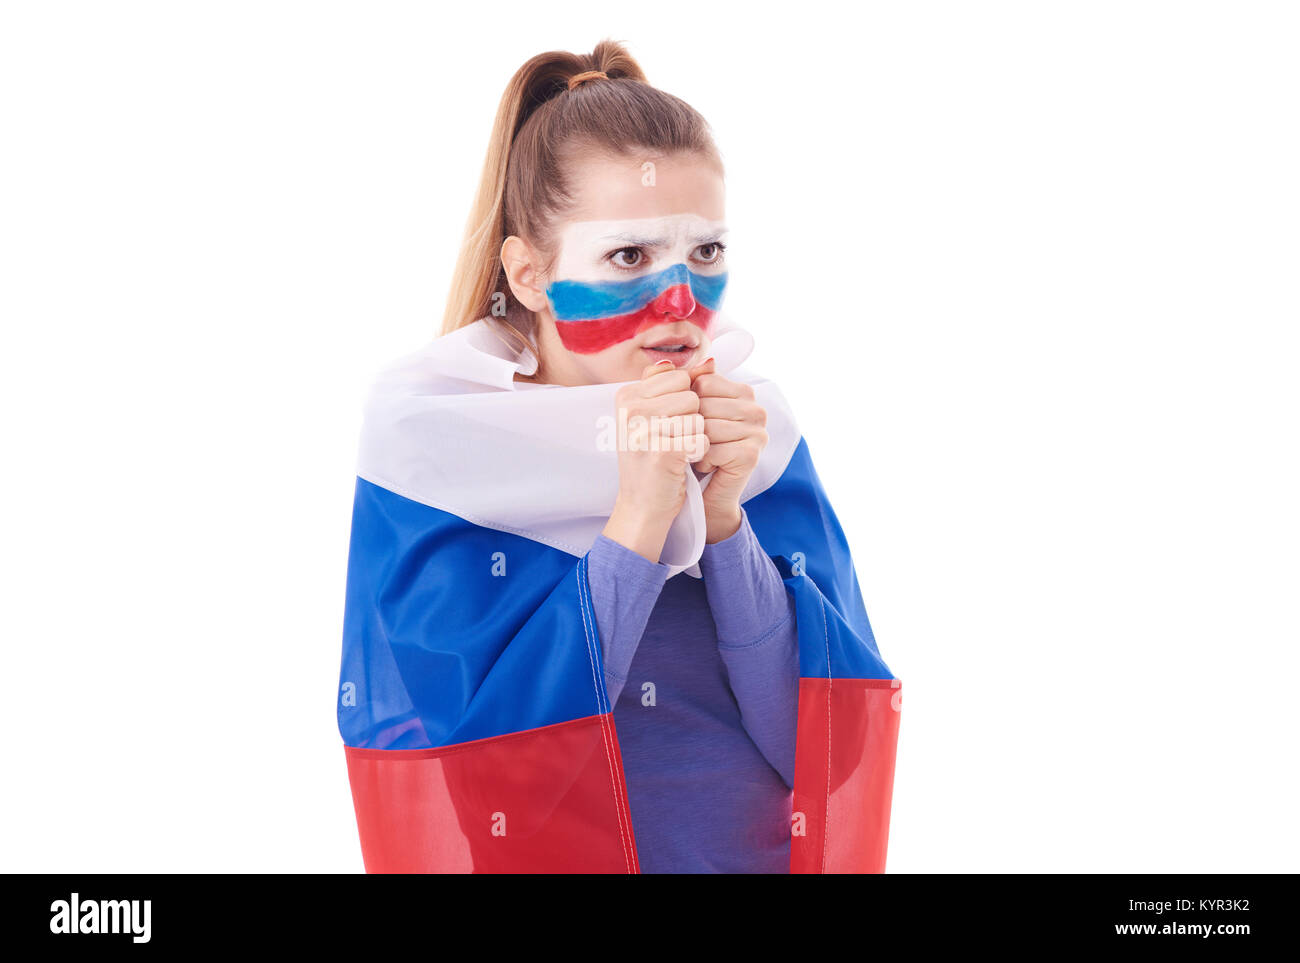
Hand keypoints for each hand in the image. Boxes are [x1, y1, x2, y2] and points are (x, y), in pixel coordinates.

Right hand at [601, 359, 708, 561]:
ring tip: (675, 451)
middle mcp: (630, 409)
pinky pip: (701, 439)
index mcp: (626, 395)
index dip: (684, 401)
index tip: (668, 423)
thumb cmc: (651, 458)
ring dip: (695, 436)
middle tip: (671, 440)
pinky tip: (680, 463)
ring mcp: (644, 430)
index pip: (679, 377)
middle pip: (690, 396)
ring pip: (698, 417)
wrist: (641, 505)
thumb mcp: (657, 415)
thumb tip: (711, 362)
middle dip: (691, 419)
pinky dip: (698, 454)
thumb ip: (679, 385)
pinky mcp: (662, 452)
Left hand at [688, 357, 768, 542]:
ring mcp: (758, 432)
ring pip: (707, 426)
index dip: (686, 402)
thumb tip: (678, 359)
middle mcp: (756, 409)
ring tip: (697, 452)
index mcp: (743, 392)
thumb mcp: (683, 411)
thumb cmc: (691, 448)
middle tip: (692, 440)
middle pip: (705, 403)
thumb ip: (678, 383)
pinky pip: (712, 448)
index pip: (703, 382)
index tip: (689, 421)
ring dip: (693, 443)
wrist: (700, 493)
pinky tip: (704, 466)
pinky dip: (700, 459)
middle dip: (689, 425)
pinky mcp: (752, 455)